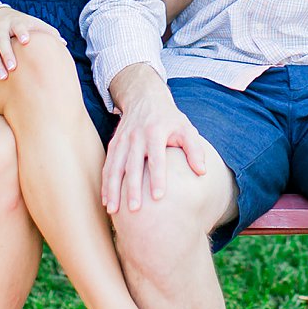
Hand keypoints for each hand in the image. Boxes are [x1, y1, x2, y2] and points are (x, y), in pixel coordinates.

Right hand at [0, 7, 55, 86]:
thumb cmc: (18, 23)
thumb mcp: (31, 22)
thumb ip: (46, 32)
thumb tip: (63, 44)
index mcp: (15, 21)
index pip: (18, 25)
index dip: (21, 31)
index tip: (26, 40)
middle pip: (1, 39)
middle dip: (6, 53)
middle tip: (12, 68)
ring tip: (1, 78)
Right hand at [99, 80, 210, 212]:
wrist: (144, 98)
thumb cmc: (169, 119)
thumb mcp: (186, 128)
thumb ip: (195, 149)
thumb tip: (202, 172)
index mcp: (155, 132)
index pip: (156, 158)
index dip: (157, 178)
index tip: (158, 197)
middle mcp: (136, 137)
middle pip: (132, 166)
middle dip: (132, 189)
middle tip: (135, 210)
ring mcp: (122, 141)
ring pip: (115, 168)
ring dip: (113, 189)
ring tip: (113, 210)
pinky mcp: (114, 144)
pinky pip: (108, 166)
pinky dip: (105, 183)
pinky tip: (106, 200)